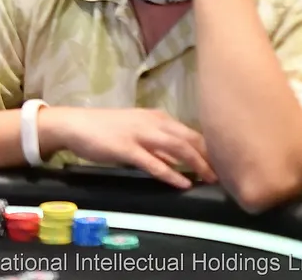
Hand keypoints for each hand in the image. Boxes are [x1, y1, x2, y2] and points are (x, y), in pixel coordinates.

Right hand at [41, 106, 216, 189]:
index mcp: (156, 117)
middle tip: (227, 174)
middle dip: (210, 156)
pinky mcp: (126, 148)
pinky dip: (171, 173)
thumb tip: (181, 163)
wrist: (74, 124)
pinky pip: (154, 162)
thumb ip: (159, 147)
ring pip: (177, 147)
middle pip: (190, 138)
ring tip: (211, 179)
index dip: (210, 149)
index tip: (225, 164)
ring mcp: (139, 134)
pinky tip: (183, 183)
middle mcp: (152, 122)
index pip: (192, 132)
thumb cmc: (105, 128)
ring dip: (197, 164)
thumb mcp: (136, 132)